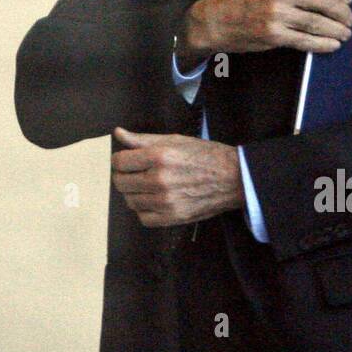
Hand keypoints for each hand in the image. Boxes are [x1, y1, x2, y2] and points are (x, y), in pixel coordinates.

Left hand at [111, 128, 243, 227]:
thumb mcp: (174, 140)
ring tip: (145, 185)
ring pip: (130, 201)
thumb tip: (118, 134)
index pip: (119, 162)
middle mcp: (160, 180)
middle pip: (121, 183)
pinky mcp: (173, 217)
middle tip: (135, 172)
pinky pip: (143, 218)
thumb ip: (142, 139)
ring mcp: (166, 201)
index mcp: (159, 156)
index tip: (126, 160)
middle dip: (124, 176)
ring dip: (133, 193)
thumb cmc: (205, 155)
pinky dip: (143, 210)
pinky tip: (153, 200)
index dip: (119, 160)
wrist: (233, 178)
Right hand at [177, 0, 351, 66]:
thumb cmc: (245, 0)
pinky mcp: (273, 34)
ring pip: (318, 22)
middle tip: (349, 20)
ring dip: (336, 30)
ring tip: (344, 34)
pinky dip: (323, 44)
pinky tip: (332, 45)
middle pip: (324, 1)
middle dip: (343, 12)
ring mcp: (276, 14)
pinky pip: (305, 40)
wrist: (217, 19)